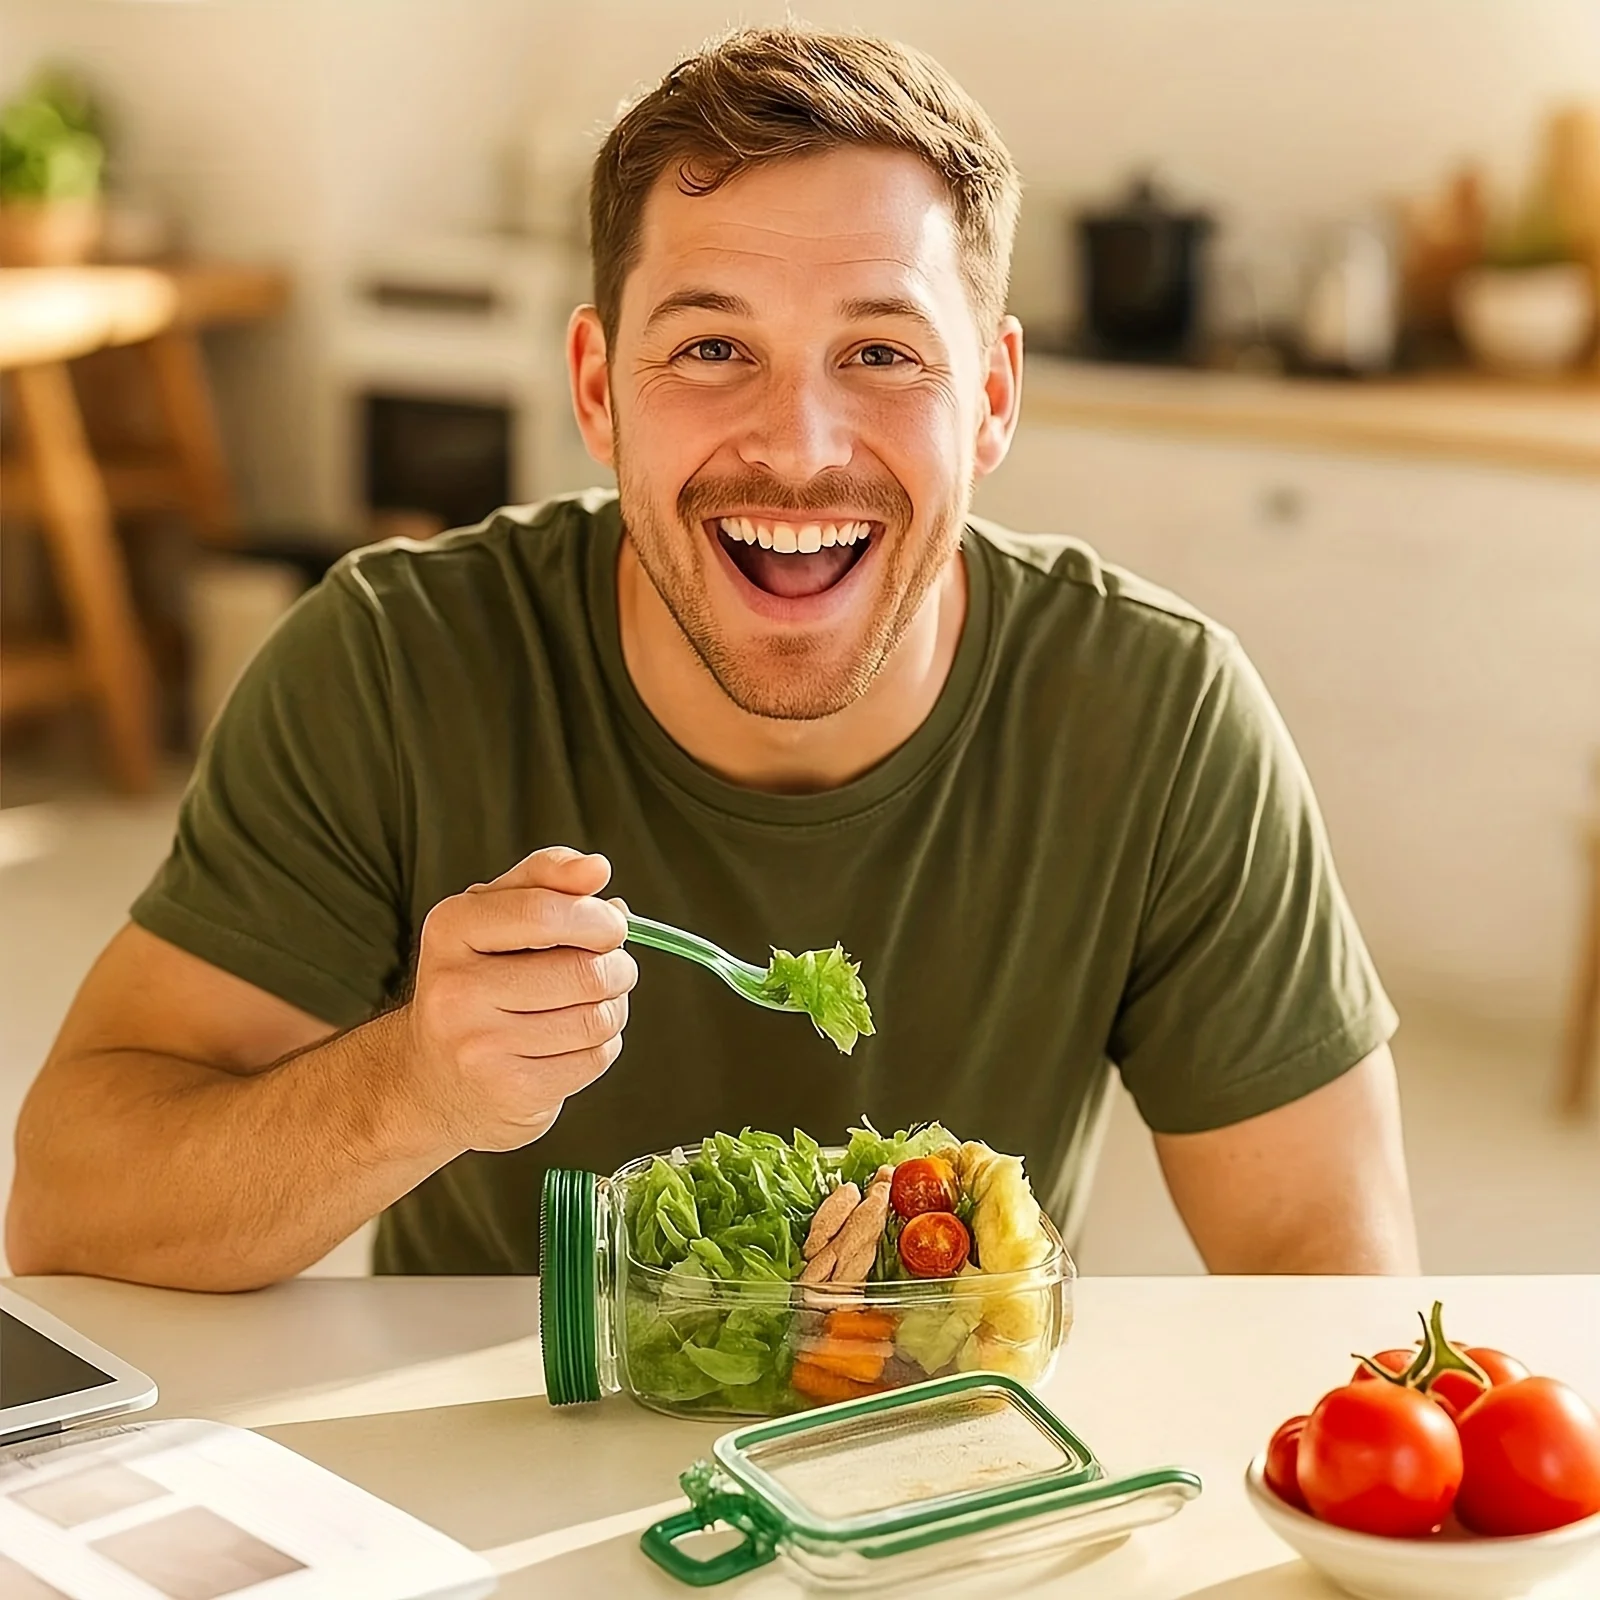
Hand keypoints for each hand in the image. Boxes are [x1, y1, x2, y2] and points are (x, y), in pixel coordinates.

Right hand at [400, 847, 636, 1151]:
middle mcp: (455, 989)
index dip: (597, 918)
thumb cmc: (478, 980)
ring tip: (595, 1003)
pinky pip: (593, 1059)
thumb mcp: (495, 915)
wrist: (432, 1078)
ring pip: (596, 1017)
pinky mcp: (510, 1091)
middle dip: (618, 966)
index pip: (544, 911)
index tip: (612, 926)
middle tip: (613, 967)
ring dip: (614, 1007)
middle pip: (584, 971)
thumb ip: (545, 879)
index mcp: (450, 929)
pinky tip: (576, 1039)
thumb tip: (595, 868)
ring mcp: (479, 1046)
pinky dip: (602, 1045)